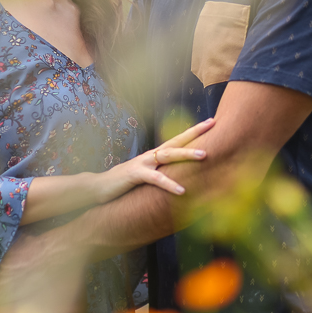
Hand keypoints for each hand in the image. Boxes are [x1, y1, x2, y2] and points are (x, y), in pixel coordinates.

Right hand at [95, 117, 214, 203]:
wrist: (98, 187)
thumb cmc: (125, 183)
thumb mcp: (147, 177)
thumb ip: (162, 174)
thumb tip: (181, 177)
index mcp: (155, 155)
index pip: (177, 139)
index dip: (194, 131)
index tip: (211, 121)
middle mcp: (151, 155)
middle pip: (175, 140)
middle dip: (194, 132)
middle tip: (212, 123)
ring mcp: (143, 163)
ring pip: (168, 156)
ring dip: (186, 154)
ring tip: (204, 155)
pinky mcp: (135, 175)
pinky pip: (156, 179)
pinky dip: (169, 184)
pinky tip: (182, 191)